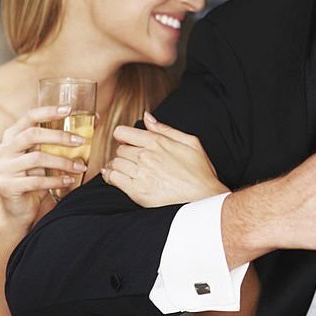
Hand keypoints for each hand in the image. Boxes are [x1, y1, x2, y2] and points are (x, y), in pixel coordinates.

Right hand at [0, 105, 85, 228]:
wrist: (18, 210)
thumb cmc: (35, 178)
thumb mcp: (47, 156)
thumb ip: (61, 141)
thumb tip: (95, 120)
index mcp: (11, 137)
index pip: (28, 117)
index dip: (48, 112)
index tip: (69, 110)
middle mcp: (3, 149)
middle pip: (32, 135)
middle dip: (60, 137)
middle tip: (81, 141)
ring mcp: (2, 168)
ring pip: (37, 158)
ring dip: (63, 162)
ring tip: (80, 167)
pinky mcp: (6, 186)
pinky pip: (36, 180)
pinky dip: (56, 180)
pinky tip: (69, 181)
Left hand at [104, 112, 228, 206]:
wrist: (205, 197)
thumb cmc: (200, 171)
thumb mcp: (190, 142)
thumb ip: (165, 128)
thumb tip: (147, 117)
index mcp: (157, 142)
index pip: (122, 133)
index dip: (122, 136)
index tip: (126, 142)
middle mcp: (146, 156)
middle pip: (119, 149)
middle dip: (123, 152)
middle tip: (130, 158)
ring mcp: (140, 174)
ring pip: (115, 163)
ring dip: (117, 165)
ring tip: (124, 169)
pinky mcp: (137, 191)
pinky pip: (113, 179)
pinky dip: (110, 177)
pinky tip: (115, 177)